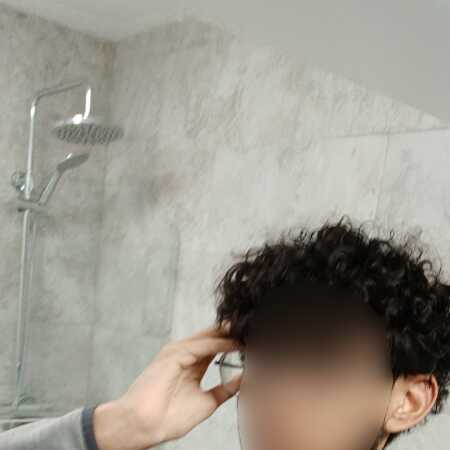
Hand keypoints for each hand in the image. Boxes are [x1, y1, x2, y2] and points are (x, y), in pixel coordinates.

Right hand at [93, 321, 242, 449]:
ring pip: (209, 337)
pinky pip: (201, 346)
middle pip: (212, 337)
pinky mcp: (173, 354)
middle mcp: (184, 354)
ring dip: (228, 335)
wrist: (144, 425)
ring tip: (248, 332)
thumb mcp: (206, 402)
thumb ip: (223, 389)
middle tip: (253, 330)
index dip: (233, 342)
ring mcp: (178, 352)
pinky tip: (234, 343)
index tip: (252, 341)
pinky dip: (219, 343)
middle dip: (232, 333)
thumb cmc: (167, 417)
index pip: (215, 346)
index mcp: (191, 364)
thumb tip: (243, 380)